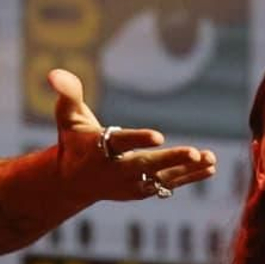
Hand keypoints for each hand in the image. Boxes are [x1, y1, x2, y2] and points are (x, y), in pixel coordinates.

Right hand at [49, 69, 215, 201]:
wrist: (71, 182)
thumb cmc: (73, 141)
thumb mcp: (67, 116)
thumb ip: (68, 93)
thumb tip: (54, 72)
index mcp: (98, 148)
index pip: (120, 143)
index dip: (138, 138)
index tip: (159, 136)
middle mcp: (115, 170)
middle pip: (145, 165)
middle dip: (170, 160)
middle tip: (195, 153)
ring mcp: (129, 184)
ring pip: (161, 177)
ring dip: (187, 170)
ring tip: (210, 159)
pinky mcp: (141, 190)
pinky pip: (167, 184)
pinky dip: (188, 177)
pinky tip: (210, 167)